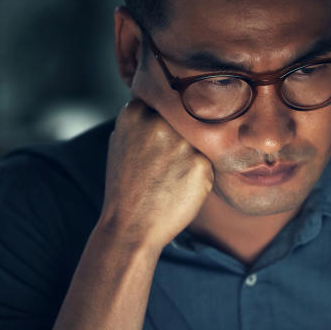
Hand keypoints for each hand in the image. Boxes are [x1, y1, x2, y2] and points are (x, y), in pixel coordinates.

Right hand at [99, 99, 213, 249]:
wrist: (131, 227)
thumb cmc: (126, 186)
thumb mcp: (121, 142)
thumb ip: (143, 120)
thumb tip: (168, 103)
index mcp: (135, 112)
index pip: (165, 102)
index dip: (166, 121)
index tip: (160, 138)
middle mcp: (159, 123)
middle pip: (185, 119)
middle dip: (180, 137)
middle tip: (167, 163)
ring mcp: (182, 143)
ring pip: (199, 140)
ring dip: (191, 155)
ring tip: (171, 177)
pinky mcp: (201, 164)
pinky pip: (209, 161)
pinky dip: (200, 174)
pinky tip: (181, 188)